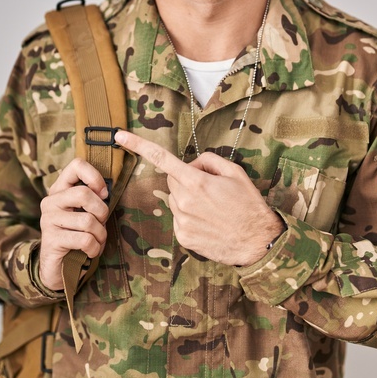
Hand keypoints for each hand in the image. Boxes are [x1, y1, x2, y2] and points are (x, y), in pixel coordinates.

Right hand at [38, 158, 109, 291]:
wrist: (58, 268)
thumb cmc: (78, 236)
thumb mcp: (85, 213)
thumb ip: (93, 199)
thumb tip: (106, 191)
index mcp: (60, 189)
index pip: (77, 165)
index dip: (95, 176)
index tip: (103, 193)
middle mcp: (51, 201)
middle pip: (84, 194)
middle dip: (101, 212)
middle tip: (101, 223)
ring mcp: (48, 220)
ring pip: (87, 221)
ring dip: (100, 235)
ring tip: (97, 241)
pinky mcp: (51, 240)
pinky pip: (84, 240)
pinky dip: (94, 248)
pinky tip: (91, 251)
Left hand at [114, 129, 283, 266]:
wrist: (257, 241)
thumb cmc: (248, 205)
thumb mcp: (234, 172)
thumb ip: (208, 161)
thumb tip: (191, 165)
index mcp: (196, 182)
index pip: (162, 159)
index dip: (138, 145)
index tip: (119, 136)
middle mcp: (184, 201)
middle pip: (173, 180)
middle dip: (186, 179)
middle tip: (210, 189)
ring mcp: (181, 221)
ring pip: (175, 200)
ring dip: (188, 199)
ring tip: (213, 209)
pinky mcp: (182, 237)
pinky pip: (179, 218)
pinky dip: (190, 217)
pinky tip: (209, 223)